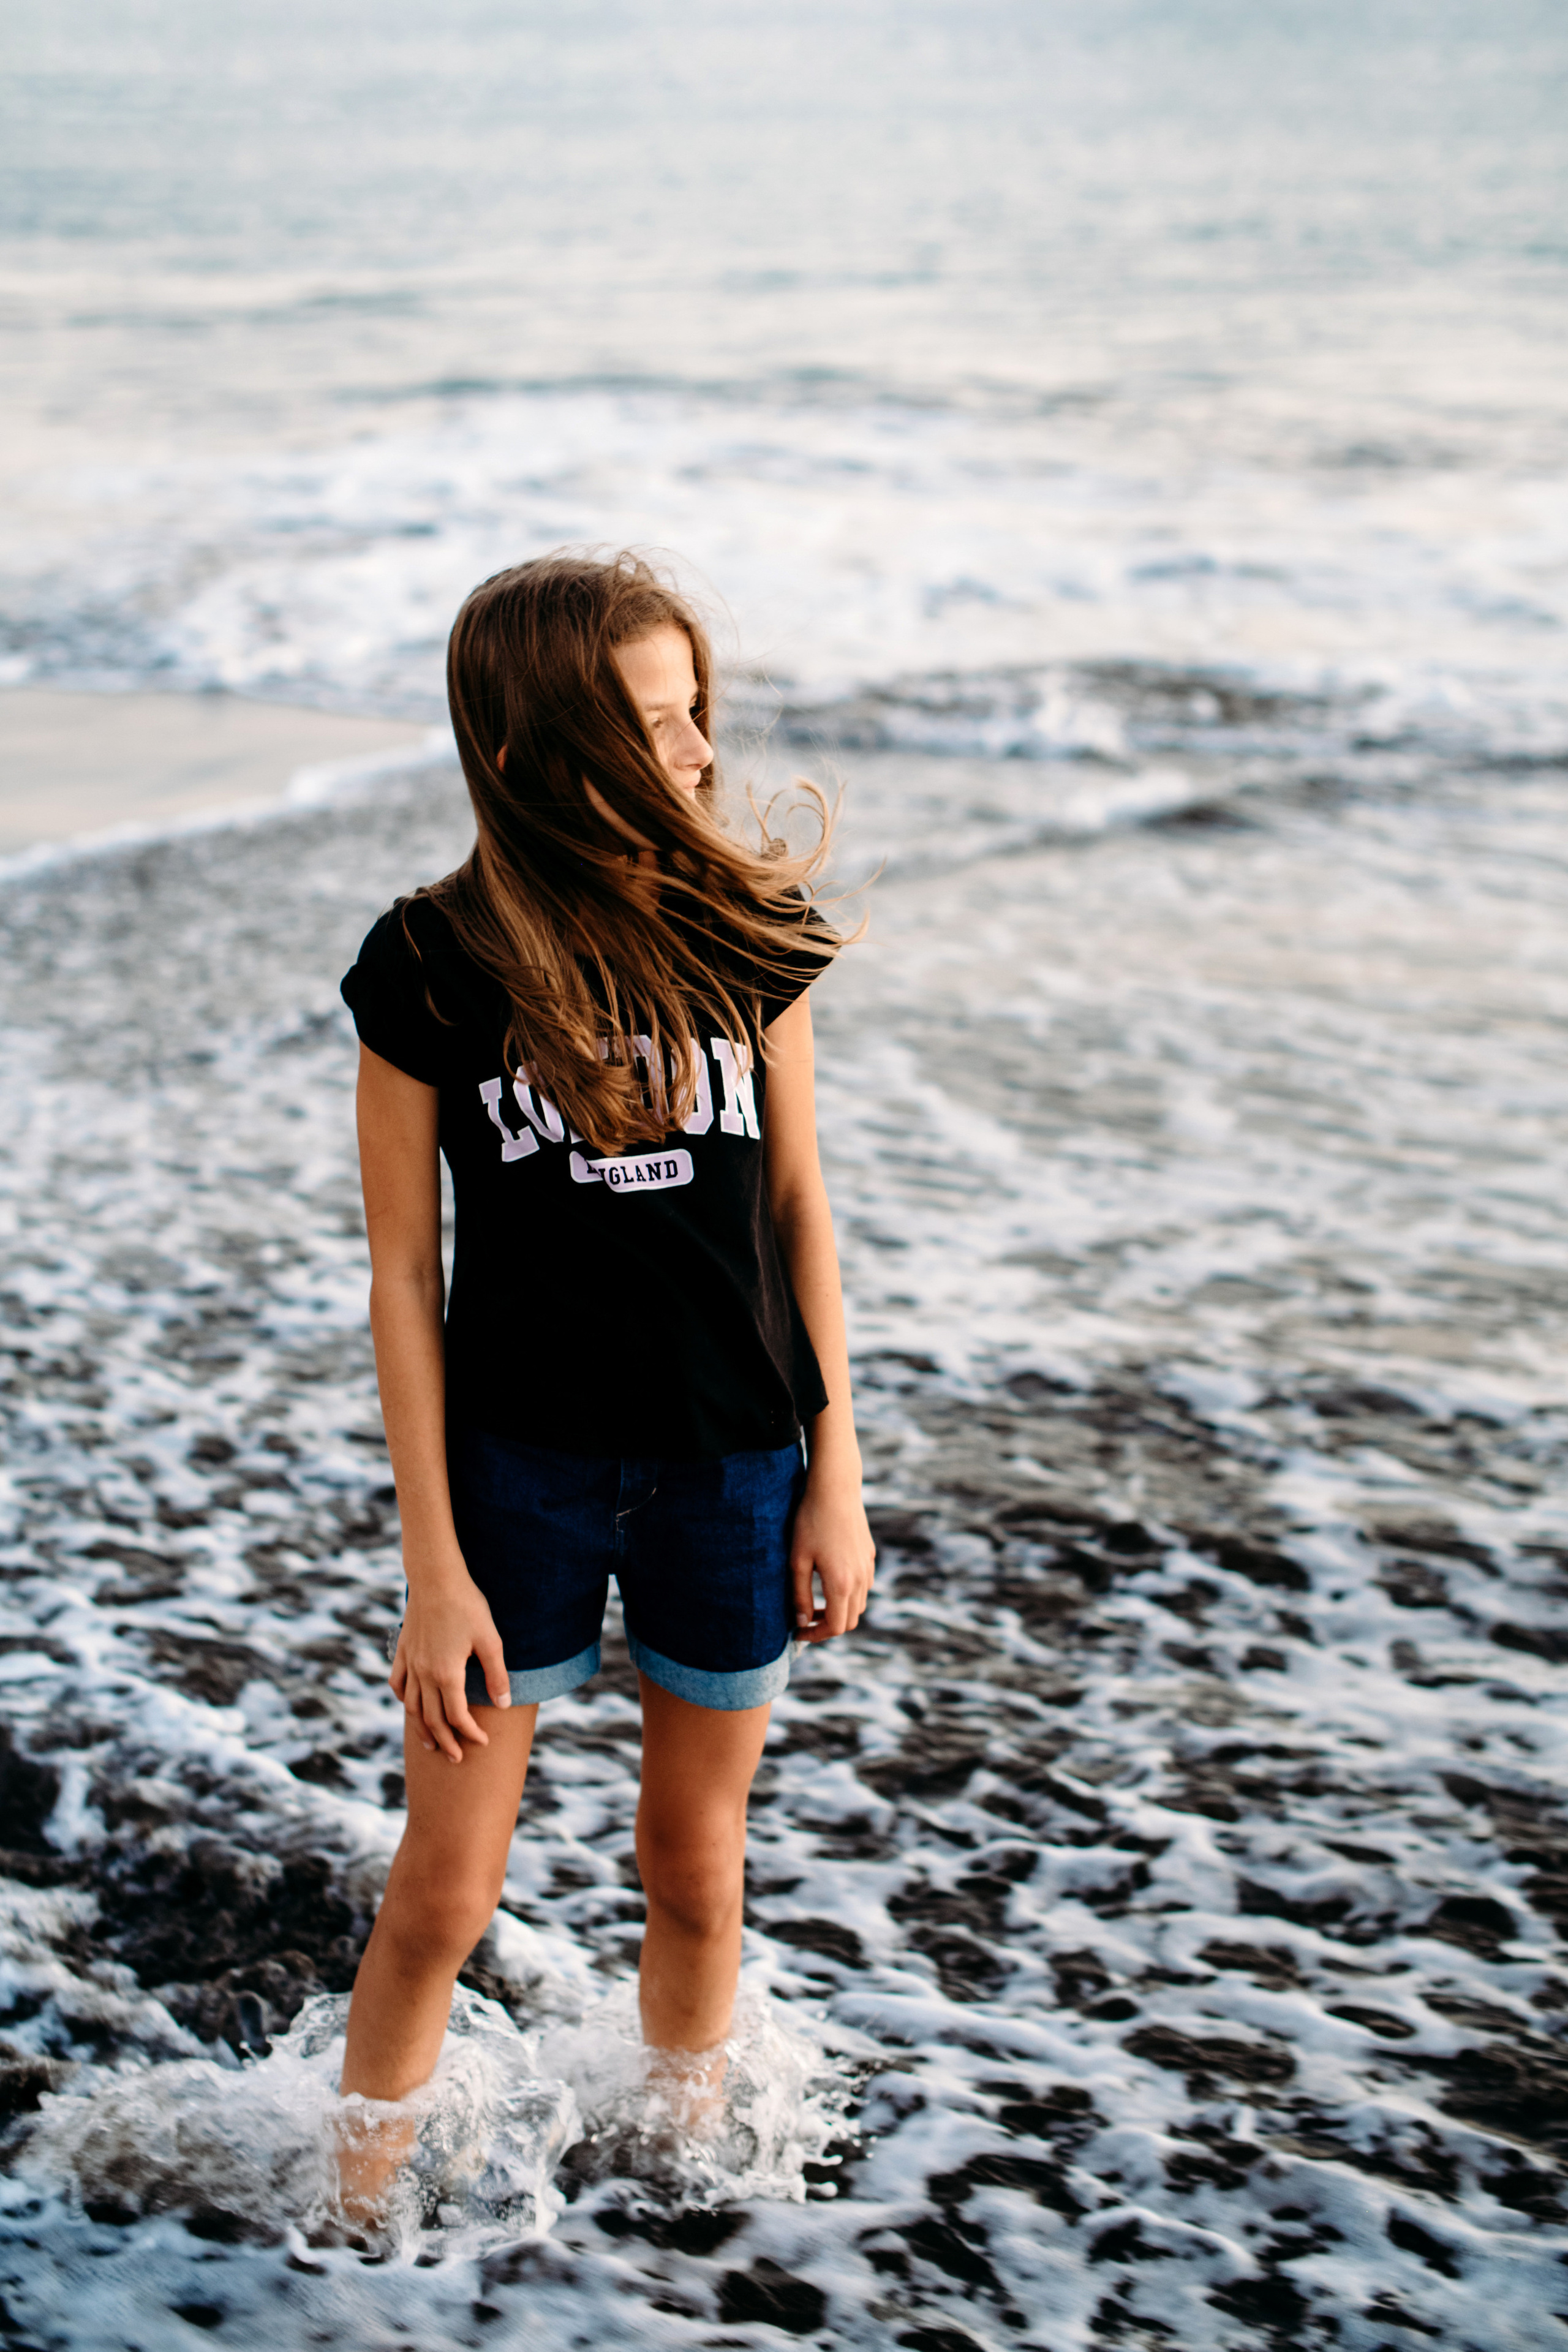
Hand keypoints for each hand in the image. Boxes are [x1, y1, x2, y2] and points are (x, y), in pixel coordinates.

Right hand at [390, 1563, 509, 1761]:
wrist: (435, 1577)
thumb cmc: (467, 1605)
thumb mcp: (490, 1639)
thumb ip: (496, 1674)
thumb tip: (503, 1705)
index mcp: (446, 1674)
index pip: (457, 1716)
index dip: (470, 1733)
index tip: (483, 1742)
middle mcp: (424, 1674)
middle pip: (432, 1719)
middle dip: (446, 1742)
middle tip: (457, 1758)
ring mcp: (410, 1662)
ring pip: (410, 1706)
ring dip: (421, 1728)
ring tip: (430, 1744)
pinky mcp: (402, 1650)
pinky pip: (397, 1682)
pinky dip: (402, 1698)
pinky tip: (408, 1705)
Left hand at [790, 1467, 875, 1645]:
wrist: (835, 1489)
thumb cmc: (810, 1522)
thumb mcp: (797, 1561)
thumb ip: (799, 1596)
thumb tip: (802, 1622)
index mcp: (841, 1584)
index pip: (835, 1627)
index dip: (816, 1636)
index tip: (798, 1632)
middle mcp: (860, 1579)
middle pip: (850, 1620)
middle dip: (827, 1626)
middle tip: (805, 1621)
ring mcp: (867, 1567)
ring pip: (859, 1604)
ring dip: (839, 1611)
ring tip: (816, 1603)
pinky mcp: (869, 1554)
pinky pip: (864, 1585)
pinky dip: (849, 1595)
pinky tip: (830, 1580)